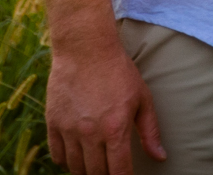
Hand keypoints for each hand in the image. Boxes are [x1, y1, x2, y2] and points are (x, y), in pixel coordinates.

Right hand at [40, 0, 163, 173]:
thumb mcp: (142, 99)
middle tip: (110, 168)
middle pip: (96, 173)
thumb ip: (150, 131)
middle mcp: (91, 134)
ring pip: (75, 168)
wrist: (86, 50)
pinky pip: (56, 155)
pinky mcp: (53, 123)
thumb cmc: (119, 72)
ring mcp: (69, 130)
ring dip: (86, 170)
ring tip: (94, 163)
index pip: (119, 171)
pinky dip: (65, 162)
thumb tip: (160, 157)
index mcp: (116, 129)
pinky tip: (76, 156)